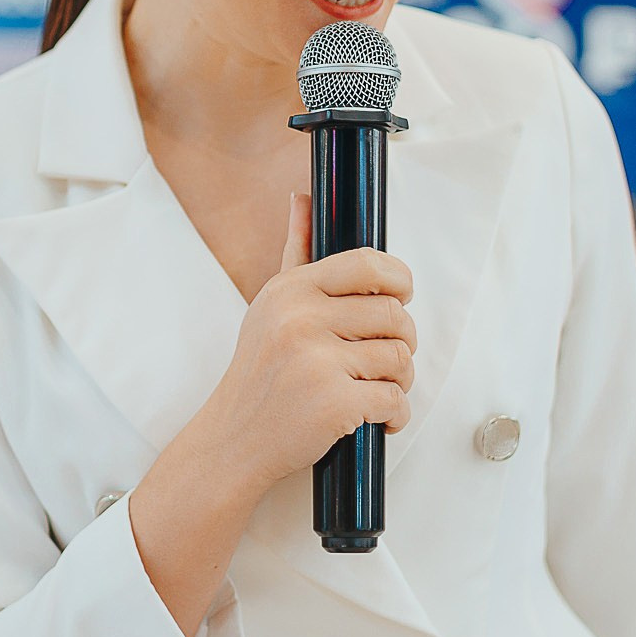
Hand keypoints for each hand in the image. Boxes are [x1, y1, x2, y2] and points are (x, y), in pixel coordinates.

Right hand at [186, 191, 415, 499]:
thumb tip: (302, 197)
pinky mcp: (334, 404)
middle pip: (395, 315)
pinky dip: (396, 415)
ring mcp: (317, 362)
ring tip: (377, 387)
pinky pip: (395, 400)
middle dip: (401, 340)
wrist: (233, 439)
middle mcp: (301, 320)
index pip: (368, 264)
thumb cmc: (258, 373)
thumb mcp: (270, 306)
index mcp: (292, 291)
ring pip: (400, 358)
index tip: (401, 295)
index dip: (399, 279)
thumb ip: (295, 252)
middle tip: (383, 357)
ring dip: (400, 379)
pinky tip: (378, 418)